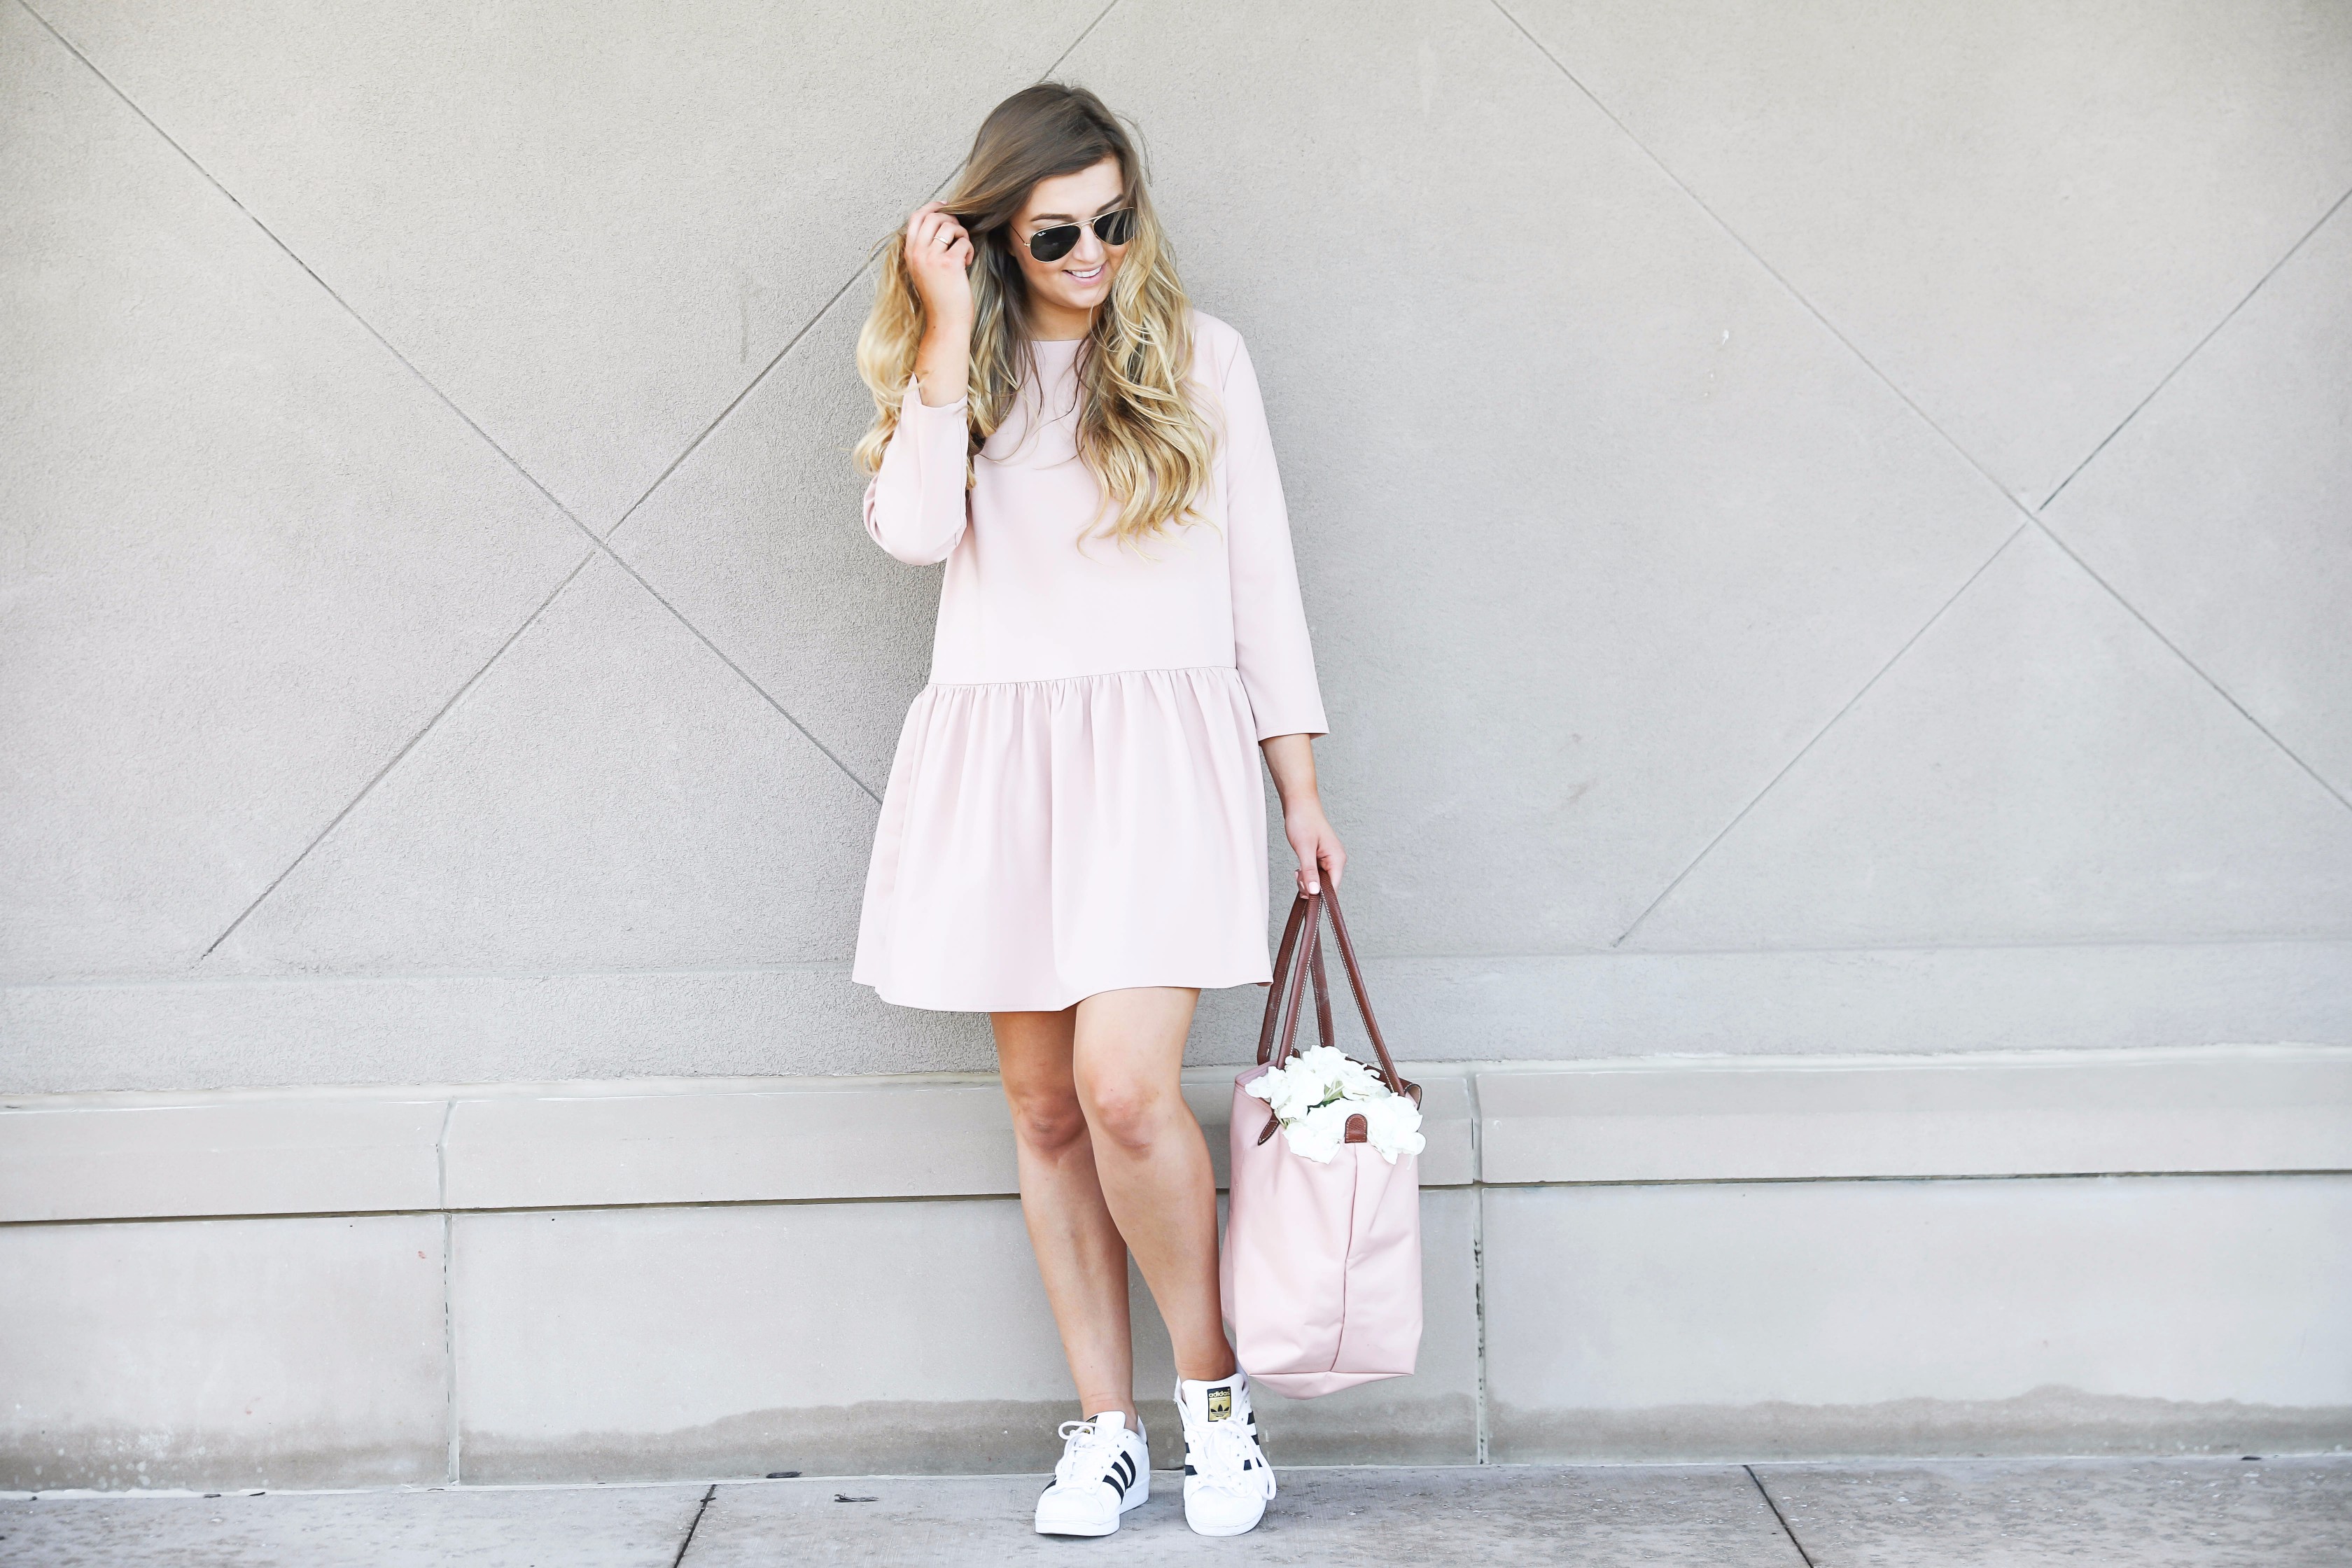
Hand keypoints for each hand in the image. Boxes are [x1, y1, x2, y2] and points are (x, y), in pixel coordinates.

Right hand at [903, 201, 974, 326]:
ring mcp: (931, 258)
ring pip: (949, 226)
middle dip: (951, 219)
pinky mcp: (949, 264)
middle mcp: (917, 253)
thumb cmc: (939, 298)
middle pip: (933, 216)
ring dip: (962, 234)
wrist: (945, 322)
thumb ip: (925, 249)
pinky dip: (969, 249)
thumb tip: (940, 222)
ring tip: (963, 251)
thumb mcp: (923, 270)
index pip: (915, 217)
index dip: (933, 207)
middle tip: (959, 233)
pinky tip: (967, 262)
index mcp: (909, 253)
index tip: (947, 206)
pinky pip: (963, 241)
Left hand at [1283, 799, 1344, 897]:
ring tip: (1298, 869)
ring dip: (1306, 880)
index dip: (1319, 895)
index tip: (1305, 893)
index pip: (1333, 888)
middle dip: (1310, 886)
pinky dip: (1306, 874)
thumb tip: (1314, 892)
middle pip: (1325, 886)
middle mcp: (1336, 860)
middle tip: (1298, 875)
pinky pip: (1315, 873)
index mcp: (1337, 859)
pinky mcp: (1320, 858)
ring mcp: (1328, 859)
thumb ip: (1310, 872)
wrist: (1299, 804)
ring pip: (1318, 881)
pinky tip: (1299, 868)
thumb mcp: (1304, 849)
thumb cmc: (1303, 821)